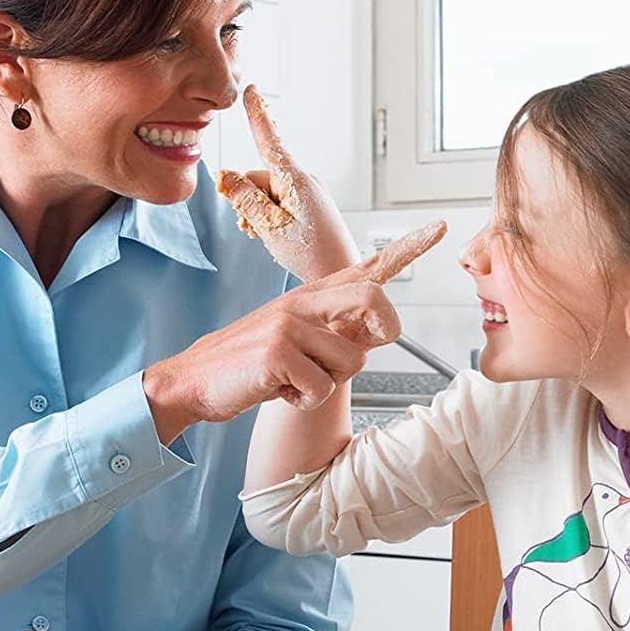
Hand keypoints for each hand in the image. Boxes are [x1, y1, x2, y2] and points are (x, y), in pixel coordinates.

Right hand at [142, 221, 445, 443]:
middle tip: (364, 346)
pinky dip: (304, 401)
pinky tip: (279, 391)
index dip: (405, 249)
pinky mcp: (278, 352)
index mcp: (310, 297)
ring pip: (352, 362)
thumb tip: (371, 336)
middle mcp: (302, 302)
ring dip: (327, 383)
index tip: (438, 229)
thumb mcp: (291, 338)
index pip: (365, 268)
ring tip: (293, 378)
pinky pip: (322, 389)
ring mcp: (289, 324)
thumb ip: (332, 331)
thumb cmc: (247, 365)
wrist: (191, 381)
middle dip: (383, 332)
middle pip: (374, 302)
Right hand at [216, 85, 360, 280]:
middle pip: (259, 177)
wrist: (341, 276)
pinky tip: (277, 237)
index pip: (270, 140)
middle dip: (249, 200)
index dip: (257, 116)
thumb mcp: (269, 226)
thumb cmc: (311, 254)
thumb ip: (245, 199)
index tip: (251, 90)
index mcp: (296, 180)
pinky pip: (280, 203)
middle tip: (256, 229)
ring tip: (270, 238)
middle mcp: (304, 180)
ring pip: (267, 193)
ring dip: (259, 213)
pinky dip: (271, 217)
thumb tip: (225, 175)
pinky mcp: (311, 206)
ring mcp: (309, 193)